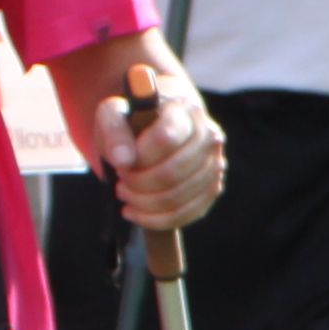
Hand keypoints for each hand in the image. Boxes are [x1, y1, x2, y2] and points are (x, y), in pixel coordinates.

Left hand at [105, 64, 227, 232]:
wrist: (154, 127)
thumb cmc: (132, 120)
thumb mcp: (112, 114)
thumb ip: (114, 131)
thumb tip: (123, 160)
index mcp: (186, 110)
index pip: (166, 139)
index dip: (139, 156)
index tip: (120, 162)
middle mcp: (209, 136)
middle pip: (171, 173)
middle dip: (137, 183)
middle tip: (119, 183)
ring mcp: (215, 164)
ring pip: (178, 197)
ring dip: (144, 203)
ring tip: (124, 194)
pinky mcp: (213, 188)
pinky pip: (188, 213)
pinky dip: (157, 219)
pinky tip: (136, 213)